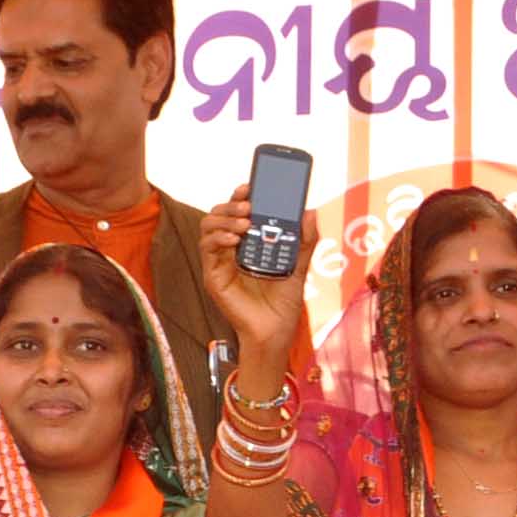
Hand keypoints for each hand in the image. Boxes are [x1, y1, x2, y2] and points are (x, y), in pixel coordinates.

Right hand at [199, 187, 313, 365]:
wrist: (275, 330)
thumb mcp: (299, 265)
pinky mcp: (213, 276)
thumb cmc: (284, 301)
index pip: (238, 211)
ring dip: (224, 219)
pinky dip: (219, 239)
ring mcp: (220, 261)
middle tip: (248, 206)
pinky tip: (234, 240)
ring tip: (245, 223)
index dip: (240, 195)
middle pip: (219, 214)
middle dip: (231, 204)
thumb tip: (309, 211)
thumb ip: (305, 240)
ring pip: (208, 227)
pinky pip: (208, 249)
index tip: (250, 185)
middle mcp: (231, 248)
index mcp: (249, 242)